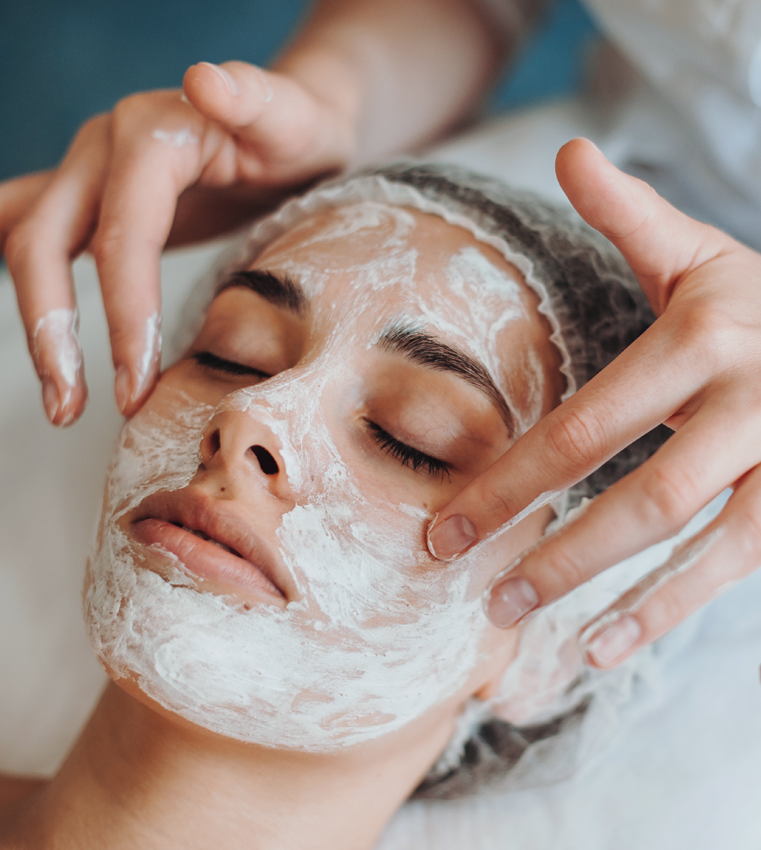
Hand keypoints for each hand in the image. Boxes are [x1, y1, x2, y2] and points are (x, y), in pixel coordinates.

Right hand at [0, 61, 353, 424]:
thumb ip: (257, 100)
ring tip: (36, 395)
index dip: (123, 317)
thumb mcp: (293, 119)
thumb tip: (203, 79)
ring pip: (10, 237)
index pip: (122, 236)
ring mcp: (79, 169)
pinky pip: (0, 229)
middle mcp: (99, 146)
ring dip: (4, 318)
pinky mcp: (74, 196)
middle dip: (53, 332)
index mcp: (151, 134)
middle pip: (46, 239)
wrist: (283, 131)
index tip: (135, 388)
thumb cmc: (296, 137)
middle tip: (71, 410)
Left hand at [428, 138, 760, 667]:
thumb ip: (632, 215)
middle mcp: (750, 393)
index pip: (582, 423)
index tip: (443, 529)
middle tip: (474, 589)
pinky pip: (735, 566)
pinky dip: (670, 610)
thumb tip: (568, 151)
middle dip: (546, 545)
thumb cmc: (760, 304)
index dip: (507, 483)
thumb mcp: (702, 255)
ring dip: (602, 587)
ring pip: (687, 533)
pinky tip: (607, 645)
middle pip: (632, 487)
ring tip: (523, 620)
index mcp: (704, 333)